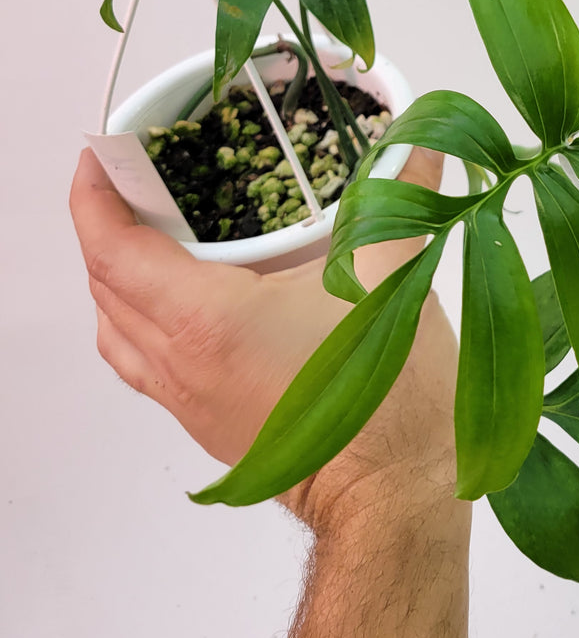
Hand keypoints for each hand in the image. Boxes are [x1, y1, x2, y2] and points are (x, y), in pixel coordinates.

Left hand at [70, 145, 460, 532]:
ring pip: (117, 332)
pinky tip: (188, 303)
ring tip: (153, 237)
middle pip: (104, 287)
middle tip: (137, 181)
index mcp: (207, 319)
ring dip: (117, 279)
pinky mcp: (207, 425)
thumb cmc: (385, 394)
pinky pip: (143, 365)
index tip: (98, 155)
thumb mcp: (392, 275)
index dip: (93, 196)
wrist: (393, 497)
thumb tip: (426, 140)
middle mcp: (180, 362)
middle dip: (105, 226)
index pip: (112, 250)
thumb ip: (399, 196)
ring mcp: (188, 401)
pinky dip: (141, 322)